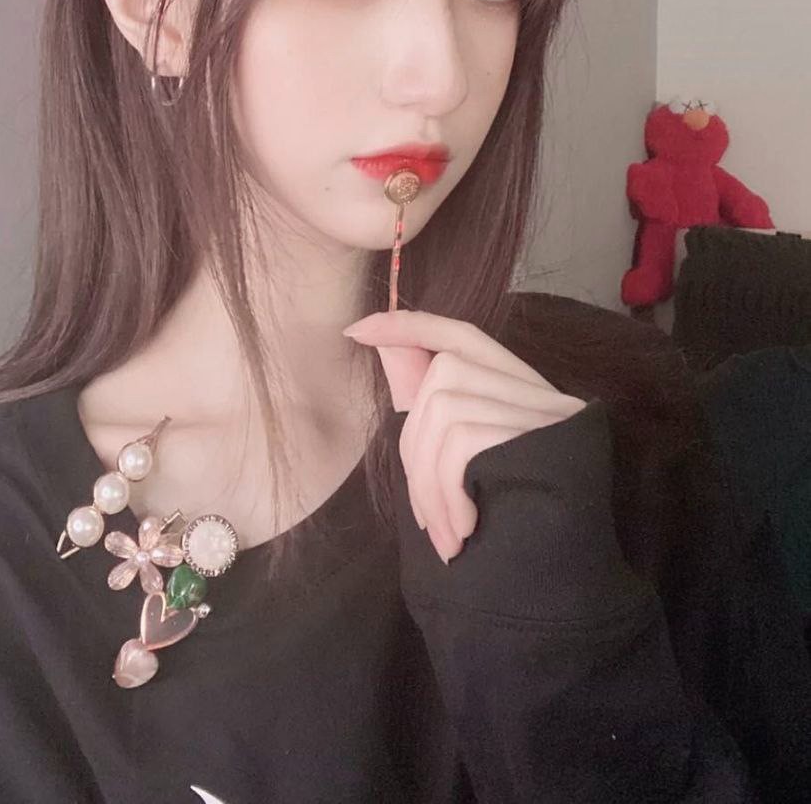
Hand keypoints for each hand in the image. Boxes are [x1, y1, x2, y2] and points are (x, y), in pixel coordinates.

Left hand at [342, 309, 585, 563]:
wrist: (569, 602)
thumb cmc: (509, 543)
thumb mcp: (459, 474)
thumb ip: (430, 411)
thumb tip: (388, 349)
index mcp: (520, 398)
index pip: (460, 336)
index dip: (410, 326)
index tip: (358, 331)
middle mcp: (542, 395)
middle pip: (442, 376)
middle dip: (414, 450)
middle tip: (429, 521)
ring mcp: (552, 412)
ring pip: (445, 407)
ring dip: (429, 483)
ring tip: (447, 538)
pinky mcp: (554, 437)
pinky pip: (464, 440)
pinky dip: (448, 490)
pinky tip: (464, 530)